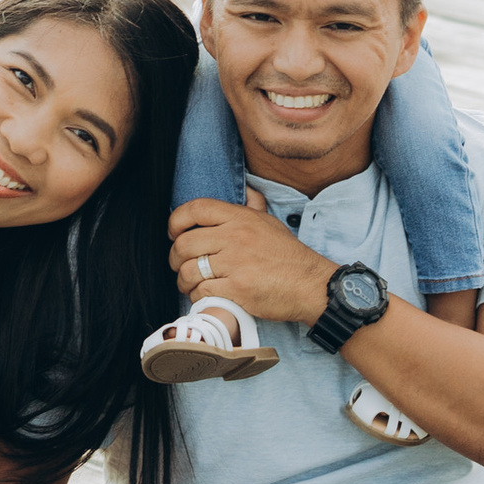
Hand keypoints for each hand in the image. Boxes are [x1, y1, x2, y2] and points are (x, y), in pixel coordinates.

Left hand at [167, 190, 328, 327]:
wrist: (310, 284)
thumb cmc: (288, 255)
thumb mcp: (270, 222)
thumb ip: (252, 205)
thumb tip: (246, 187)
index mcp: (241, 218)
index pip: (196, 209)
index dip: (176, 221)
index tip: (174, 233)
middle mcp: (235, 237)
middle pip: (185, 243)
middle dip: (175, 258)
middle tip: (179, 265)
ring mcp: (235, 263)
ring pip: (189, 270)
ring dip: (183, 281)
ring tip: (189, 284)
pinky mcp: (237, 289)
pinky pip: (201, 291)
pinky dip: (197, 296)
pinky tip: (204, 295)